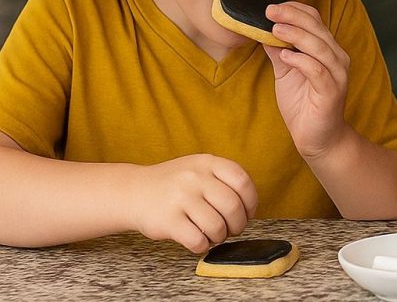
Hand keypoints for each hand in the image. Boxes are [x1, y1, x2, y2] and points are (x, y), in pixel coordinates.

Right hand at [127, 154, 256, 253]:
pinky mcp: (168, 221)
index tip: (249, 212)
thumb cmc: (173, 184)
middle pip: (233, 206)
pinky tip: (199, 242)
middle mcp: (194, 178)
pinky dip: (204, 246)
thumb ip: (223, 179)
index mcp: (207, 163)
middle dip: (238, 224)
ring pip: (217, 226)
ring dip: (220, 236)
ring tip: (214, 235)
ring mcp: (180, 198)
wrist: (132, 192)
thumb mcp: (198, 169)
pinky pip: (198, 240)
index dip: (251, 201)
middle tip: (232, 229)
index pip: (242, 181)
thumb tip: (250, 207)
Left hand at [264, 2, 350, 157]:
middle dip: (292, 16)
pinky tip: (284, 56)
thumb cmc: (304, 105)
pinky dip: (301, 60)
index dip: (295, 10)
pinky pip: (318, 71)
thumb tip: (261, 31)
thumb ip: (278, 51)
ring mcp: (337, 74)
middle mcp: (336, 58)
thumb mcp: (285, 73)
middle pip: (317, 28)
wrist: (318, 138)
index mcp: (327, 49)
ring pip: (319, 46)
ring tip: (275, 29)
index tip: (271, 6)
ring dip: (296, 35)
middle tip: (269, 11)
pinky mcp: (332, 92)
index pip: (315, 20)